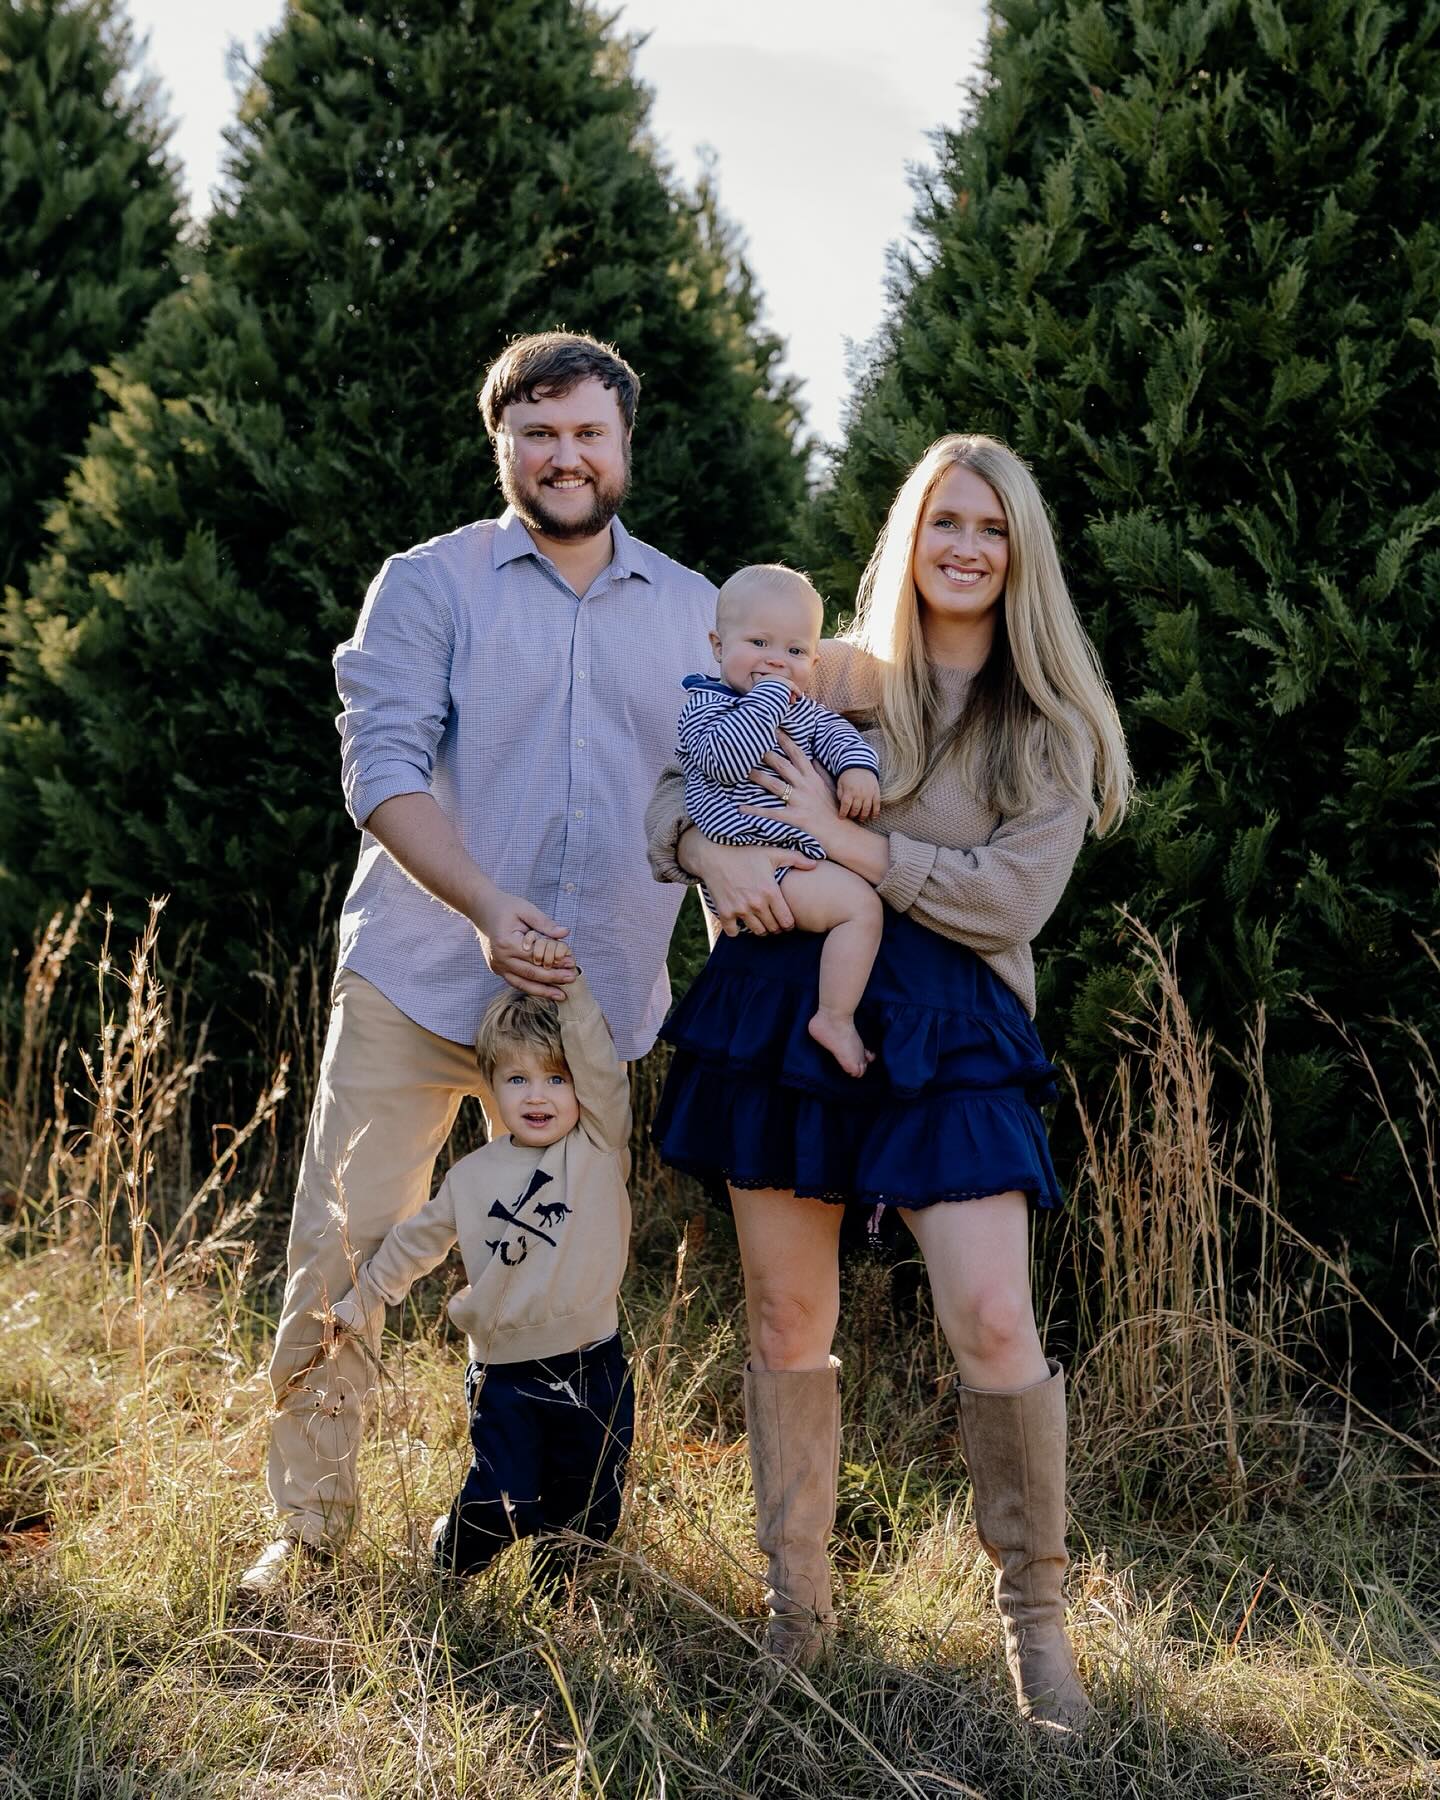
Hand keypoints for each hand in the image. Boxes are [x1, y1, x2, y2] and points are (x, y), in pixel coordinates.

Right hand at [472, 888, 575, 998]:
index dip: (554, 962)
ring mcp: (496, 966)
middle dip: (552, 979)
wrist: (481, 909)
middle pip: (530, 973)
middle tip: (572, 979)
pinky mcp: (497, 969)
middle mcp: (499, 958)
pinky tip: (546, 991)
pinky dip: (531, 987)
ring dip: (543, 991)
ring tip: (561, 996)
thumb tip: (565, 933)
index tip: (571, 963)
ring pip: (522, 984)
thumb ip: (544, 923)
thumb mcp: (525, 909)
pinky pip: (516, 982)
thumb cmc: (505, 907)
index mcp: (506, 942)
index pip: (535, 957)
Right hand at [680, 833, 817, 935]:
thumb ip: (796, 858)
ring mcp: (740, 909)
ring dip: (761, 930)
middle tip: (775, 922)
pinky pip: (734, 932)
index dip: (789, 924)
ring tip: (761, 922)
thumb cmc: (745, 851)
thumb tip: (816, 864)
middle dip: (776, 927)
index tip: (787, 921)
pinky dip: (737, 930)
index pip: (787, 921)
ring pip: (757, 932)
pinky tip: (740, 922)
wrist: (714, 853)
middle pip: (773, 929)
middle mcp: (756, 903)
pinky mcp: (725, 912)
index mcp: (770, 891)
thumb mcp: (772, 852)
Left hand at [741, 729, 841, 846]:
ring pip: (775, 785)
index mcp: (813, 778)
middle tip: (751, 743)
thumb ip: (822, 773)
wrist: (843, 834)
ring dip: (757, 776)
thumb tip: (815, 759)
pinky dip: (755, 811)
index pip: (798, 754)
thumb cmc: (837, 812)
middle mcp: (805, 786)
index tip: (775, 729)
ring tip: (742, 770)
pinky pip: (771, 813)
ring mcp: (800, 801)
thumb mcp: (832, 788)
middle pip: (783, 765)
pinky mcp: (794, 818)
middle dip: (767, 754)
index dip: (786, 741)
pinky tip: (740, 808)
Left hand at [836, 766, 880, 821]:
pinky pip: (877, 805)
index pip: (845, 806)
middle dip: (852, 815)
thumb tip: (842, 806)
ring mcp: (869, 793)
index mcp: (849, 791)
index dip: (843, 813)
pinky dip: (875, 812)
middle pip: (856, 809)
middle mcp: (859, 793)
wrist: (860, 766)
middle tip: (851, 816)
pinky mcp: (876, 793)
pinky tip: (873, 817)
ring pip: (866, 809)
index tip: (841, 817)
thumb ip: (840, 795)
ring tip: (860, 818)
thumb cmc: (848, 777)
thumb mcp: (840, 784)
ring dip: (863, 816)